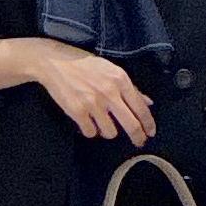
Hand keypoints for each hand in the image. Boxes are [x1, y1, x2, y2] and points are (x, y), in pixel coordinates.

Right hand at [9, 37, 156, 143]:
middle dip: (137, 136)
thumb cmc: (85, 65)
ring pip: (111, 133)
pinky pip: (91, 133)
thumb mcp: (111, 70)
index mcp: (120, 79)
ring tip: (102, 122)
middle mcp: (109, 92)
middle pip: (131, 125)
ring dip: (108, 131)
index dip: (148, 124)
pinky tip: (88, 122)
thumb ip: (130, 87)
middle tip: (139, 142)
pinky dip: (91, 130)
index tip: (150, 133)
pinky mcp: (78, 112)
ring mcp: (94, 104)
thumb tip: (148, 102)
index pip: (141, 107)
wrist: (56, 63)